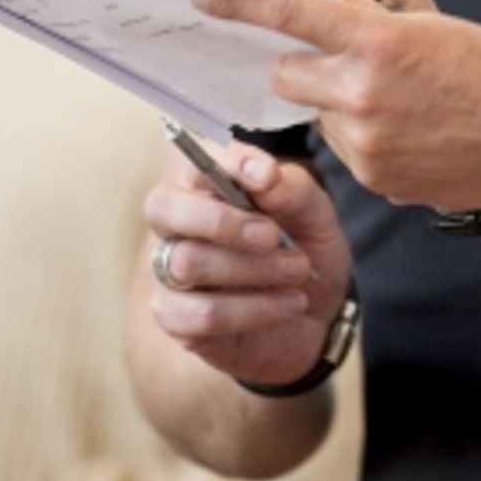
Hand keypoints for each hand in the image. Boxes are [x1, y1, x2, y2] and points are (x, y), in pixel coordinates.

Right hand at [144, 137, 352, 389]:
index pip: (193, 160)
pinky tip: (289, 304)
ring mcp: (170, 273)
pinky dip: (254, 309)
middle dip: (221, 221)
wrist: (318, 314)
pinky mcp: (177, 320)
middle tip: (273, 236)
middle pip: (162, 207)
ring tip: (299, 271)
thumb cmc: (306, 249)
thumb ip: (291, 188)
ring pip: (187, 263)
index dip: (225, 164)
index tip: (266, 176)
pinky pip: (201, 314)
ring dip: (254, 269)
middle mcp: (178, 225)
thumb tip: (261, 173)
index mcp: (207, 185)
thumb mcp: (315, 214)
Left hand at [192, 0, 480, 209]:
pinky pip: (347, 147)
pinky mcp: (376, 181)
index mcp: (378, 41)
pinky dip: (366, 135)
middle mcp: (363, 95)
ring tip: (403, 101)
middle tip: (339, 57)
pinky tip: (416, 132)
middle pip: (289, 71)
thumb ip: (367, 30)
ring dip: (339, 100)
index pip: (287, 12)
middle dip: (302, 62)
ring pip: (319, 111)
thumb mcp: (429, 29)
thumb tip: (317, 29)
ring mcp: (366, 145)